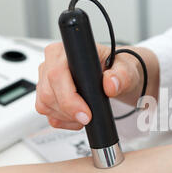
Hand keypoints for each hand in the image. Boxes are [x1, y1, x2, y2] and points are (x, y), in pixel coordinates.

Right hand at [36, 42, 155, 129]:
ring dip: (67, 117)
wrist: (117, 78)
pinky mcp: (47, 97)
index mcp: (67, 51)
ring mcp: (47, 81)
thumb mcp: (125, 69)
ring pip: (46, 105)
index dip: (68, 97)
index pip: (56, 74)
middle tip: (89, 117)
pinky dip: (65, 121)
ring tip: (87, 113)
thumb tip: (111, 84)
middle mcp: (51, 63)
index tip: (86, 112)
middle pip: (47, 93)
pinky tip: (79, 116)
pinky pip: (49, 115)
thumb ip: (121, 76)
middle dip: (69, 111)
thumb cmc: (117, 68)